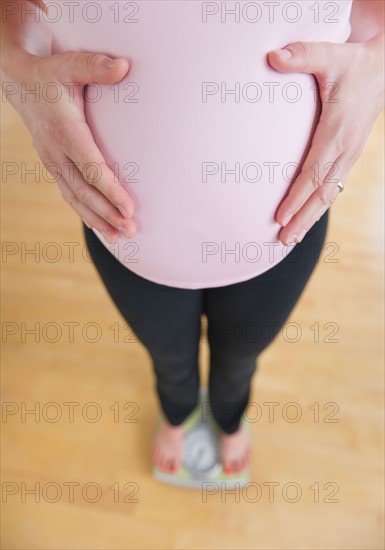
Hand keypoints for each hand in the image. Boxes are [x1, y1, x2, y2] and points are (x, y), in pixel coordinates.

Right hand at [4, 50, 136, 243]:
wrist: (20, 82)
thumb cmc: (50, 73)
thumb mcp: (69, 63)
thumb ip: (95, 67)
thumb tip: (125, 66)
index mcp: (65, 132)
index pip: (91, 168)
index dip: (111, 191)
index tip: (129, 209)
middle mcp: (56, 152)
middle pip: (85, 191)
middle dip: (108, 213)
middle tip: (132, 230)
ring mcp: (53, 161)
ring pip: (75, 198)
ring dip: (98, 219)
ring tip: (120, 237)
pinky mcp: (54, 165)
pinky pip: (69, 194)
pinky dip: (84, 212)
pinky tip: (100, 227)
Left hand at [267, 32, 384, 244]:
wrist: (381, 69)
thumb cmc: (353, 64)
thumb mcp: (331, 54)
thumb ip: (303, 55)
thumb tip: (273, 56)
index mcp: (337, 132)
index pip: (313, 172)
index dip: (296, 197)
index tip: (280, 217)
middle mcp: (345, 149)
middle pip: (321, 193)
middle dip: (302, 218)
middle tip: (282, 240)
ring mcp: (349, 156)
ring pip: (328, 195)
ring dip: (310, 218)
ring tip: (291, 239)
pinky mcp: (348, 157)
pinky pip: (333, 187)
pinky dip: (319, 206)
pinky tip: (307, 218)